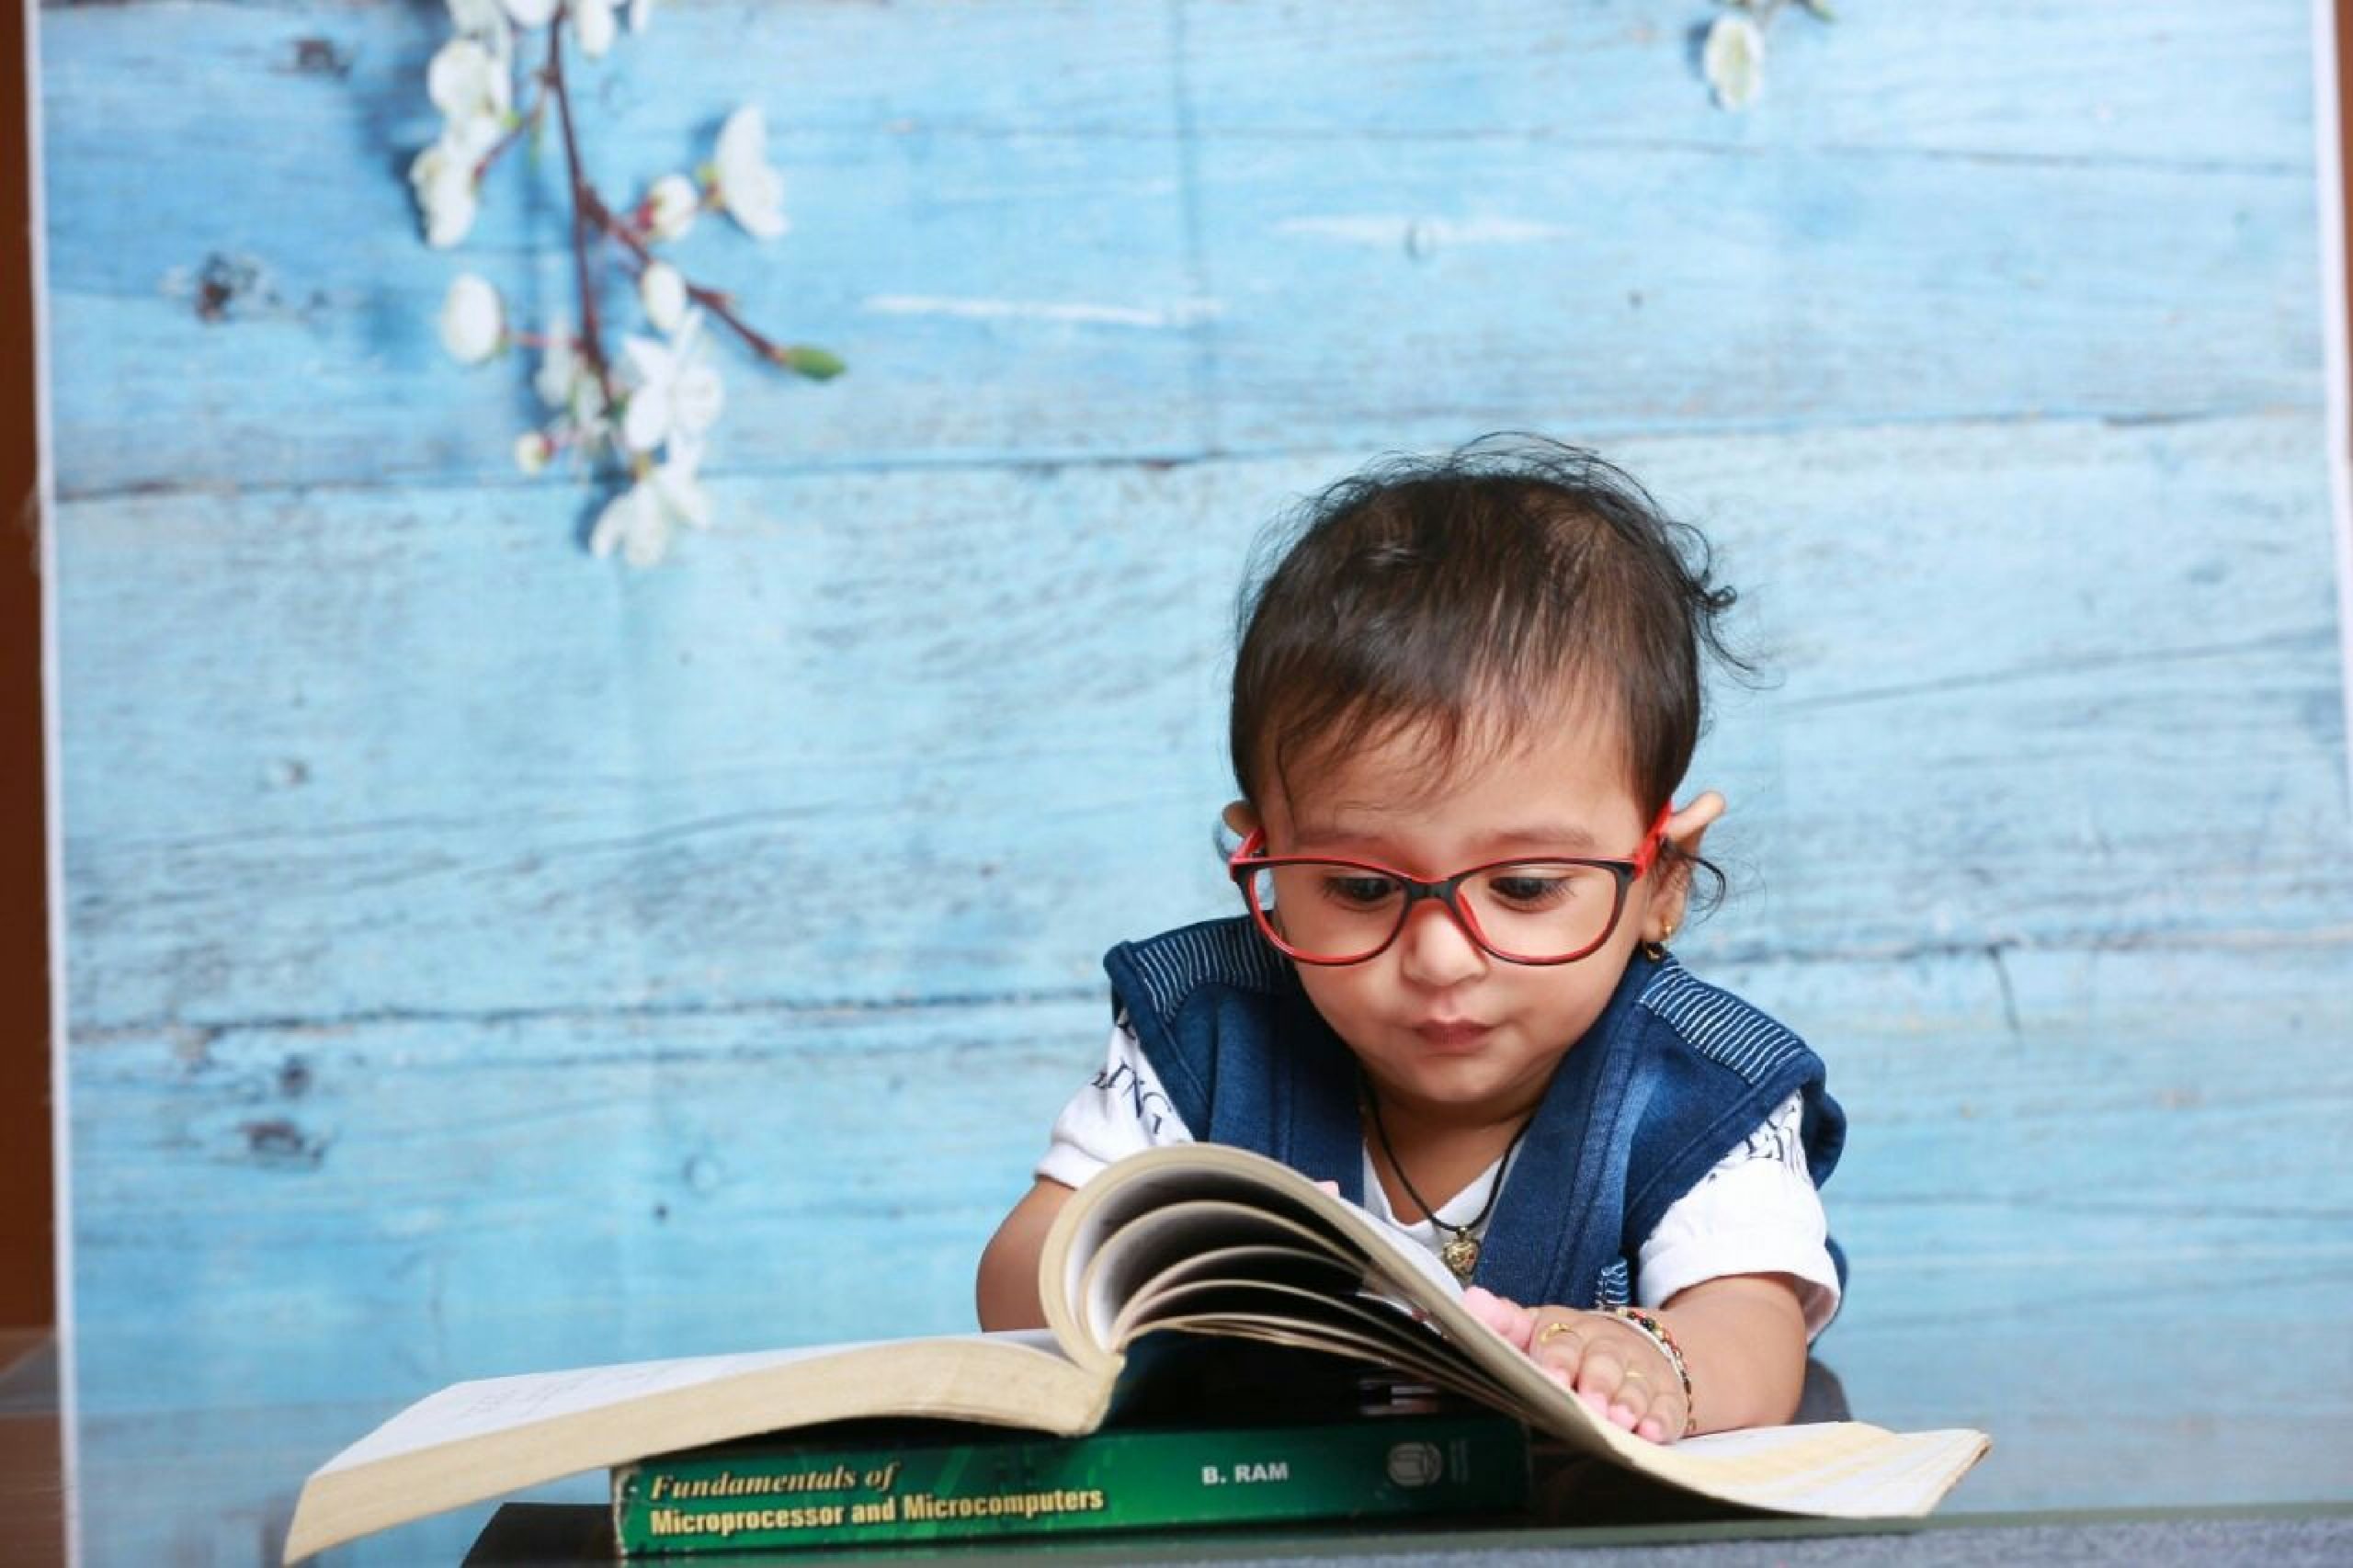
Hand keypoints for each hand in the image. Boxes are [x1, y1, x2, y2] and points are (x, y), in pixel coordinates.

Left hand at [1461, 1286, 1686, 1443]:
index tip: (1552, 1376)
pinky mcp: (1667, 1395)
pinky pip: (1668, 1407)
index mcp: (1570, 1330)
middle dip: (1598, 1383)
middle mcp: (1607, 1347)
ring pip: (1637, 1384)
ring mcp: (1640, 1371)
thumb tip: (1470, 1302)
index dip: (1557, 1359)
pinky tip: (1652, 1433)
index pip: (1562, 1340)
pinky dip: (1661, 1420)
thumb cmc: (1573, 1346)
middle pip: (1604, 1362)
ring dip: (1629, 1403)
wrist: (1636, 1346)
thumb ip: (1504, 1323)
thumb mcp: (1538, 1330)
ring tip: (1621, 1421)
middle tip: (1590, 1405)